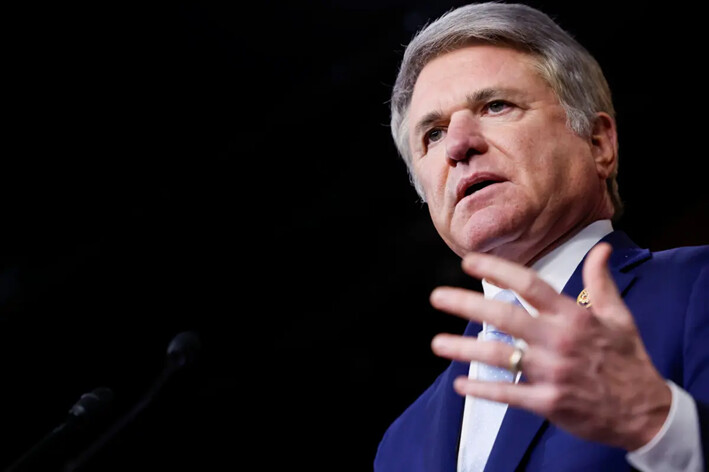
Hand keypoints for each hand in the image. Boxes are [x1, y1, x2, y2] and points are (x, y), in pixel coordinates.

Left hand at [429, 243, 670, 450]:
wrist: (645, 412)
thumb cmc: (627, 360)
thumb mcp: (619, 316)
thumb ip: (601, 282)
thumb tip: (600, 249)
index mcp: (573, 316)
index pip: (528, 285)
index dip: (496, 270)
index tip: (468, 262)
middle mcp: (558, 340)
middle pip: (504, 317)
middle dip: (467, 304)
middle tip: (437, 297)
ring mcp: (552, 372)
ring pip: (499, 356)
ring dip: (464, 349)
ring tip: (437, 343)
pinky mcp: (548, 402)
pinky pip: (508, 393)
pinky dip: (482, 390)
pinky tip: (460, 385)